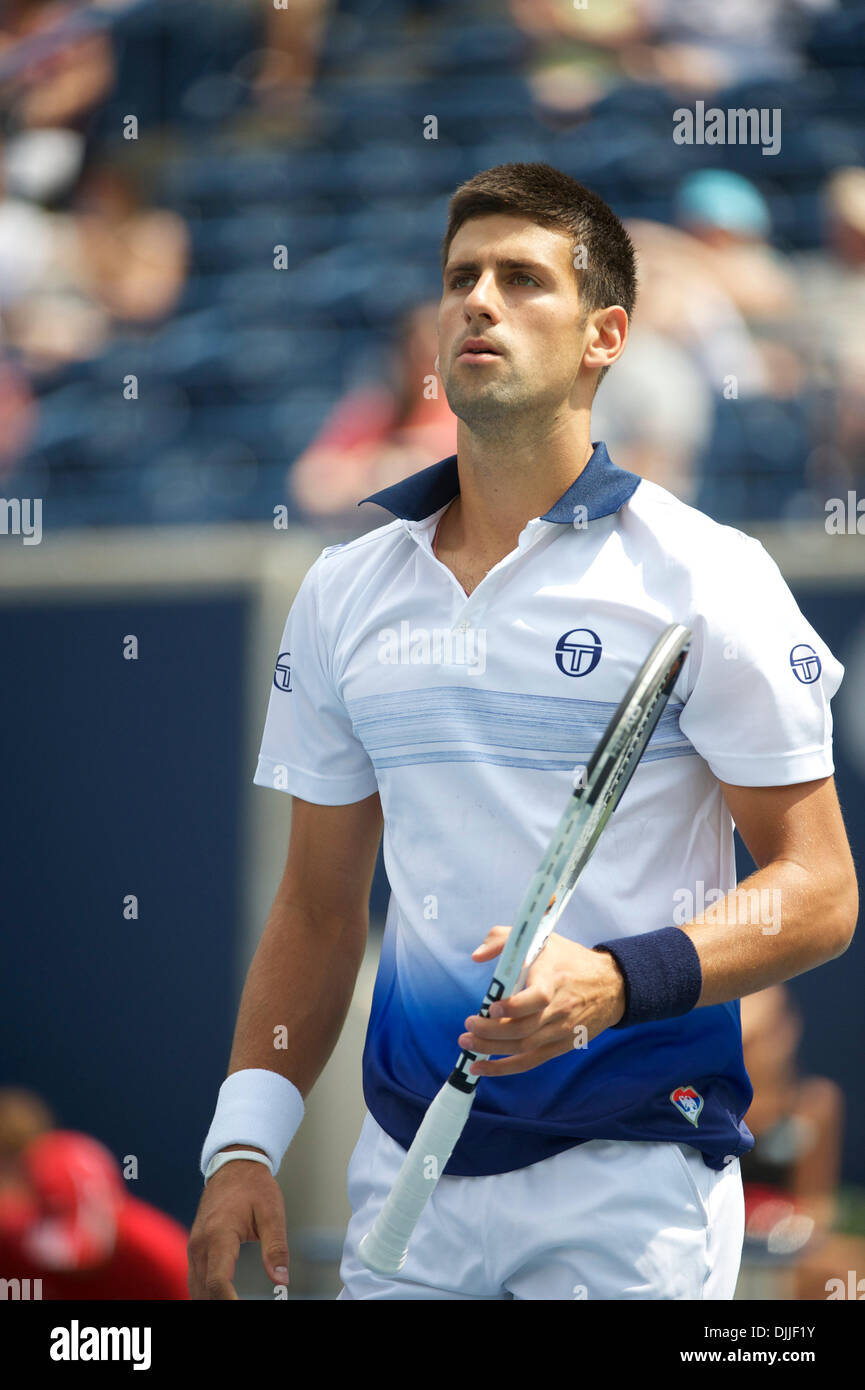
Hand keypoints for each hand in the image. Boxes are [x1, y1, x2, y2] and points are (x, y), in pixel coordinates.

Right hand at [187, 1150, 289, 1299]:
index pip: (218, 1281)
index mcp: (219, 1235)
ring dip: (211, 1302)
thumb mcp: (272, 1214)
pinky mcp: (195, 1248)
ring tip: (234, 1304)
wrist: (233, 1166)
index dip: (230, 1303)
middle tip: (245, 1308)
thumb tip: (281, 1280)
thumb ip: (276, 1248)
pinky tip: (222, 1300)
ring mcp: (194, 1247)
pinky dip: (206, 1295)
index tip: (244, 1309)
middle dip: (221, 1305)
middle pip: (204, 1291)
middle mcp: (201, 1244)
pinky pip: (195, 1279)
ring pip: (195, 1288)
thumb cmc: (254, 1187)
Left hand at [457, 926, 625, 1076]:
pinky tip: (481, 1067)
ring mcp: (561, 1031)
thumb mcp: (542, 936)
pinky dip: (504, 1068)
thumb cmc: (569, 959)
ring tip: (467, 1043)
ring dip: (491, 1049)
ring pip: (523, 1048)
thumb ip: (504, 939)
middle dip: (491, 1032)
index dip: (513, 1007)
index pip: (537, 998)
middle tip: (468, 1025)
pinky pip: (530, 1061)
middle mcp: (559, 1010)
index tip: (492, 1006)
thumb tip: (477, 956)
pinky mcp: (560, 1046)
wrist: (611, 985)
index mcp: (554, 981)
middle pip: (524, 1029)